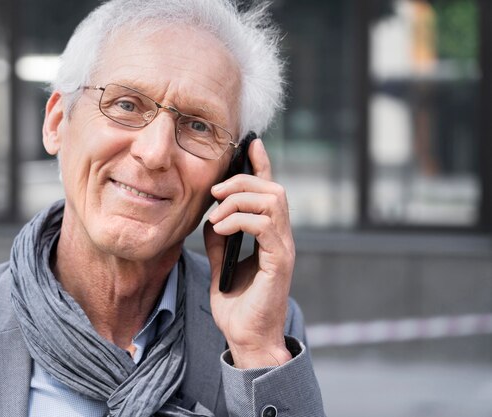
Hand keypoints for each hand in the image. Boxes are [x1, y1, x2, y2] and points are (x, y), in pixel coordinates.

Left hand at [204, 138, 293, 368]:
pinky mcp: (280, 261)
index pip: (269, 191)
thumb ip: (220, 237)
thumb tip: (212, 216)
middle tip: (215, 193)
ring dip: (240, 200)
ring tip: (216, 215)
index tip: (250, 143)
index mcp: (269, 235)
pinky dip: (240, 221)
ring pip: (273, 201)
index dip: (261, 165)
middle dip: (242, 181)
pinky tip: (221, 229)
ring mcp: (283, 248)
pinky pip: (265, 226)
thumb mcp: (222, 263)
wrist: (246, 338)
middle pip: (272, 188)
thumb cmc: (237, 304)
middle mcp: (280, 237)